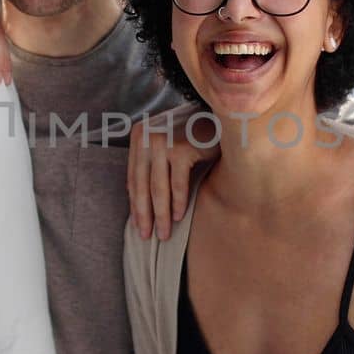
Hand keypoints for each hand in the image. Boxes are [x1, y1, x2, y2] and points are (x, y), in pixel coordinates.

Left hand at [128, 106, 217, 240]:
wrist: (220, 116)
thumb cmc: (193, 134)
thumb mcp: (166, 144)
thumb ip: (150, 163)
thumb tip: (133, 195)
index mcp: (138, 136)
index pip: (134, 178)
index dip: (135, 204)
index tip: (138, 225)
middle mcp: (146, 138)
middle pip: (142, 185)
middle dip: (145, 215)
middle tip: (147, 237)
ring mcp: (162, 142)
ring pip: (158, 188)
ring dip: (162, 215)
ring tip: (165, 234)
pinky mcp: (181, 149)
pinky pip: (178, 184)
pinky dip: (179, 203)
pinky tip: (179, 217)